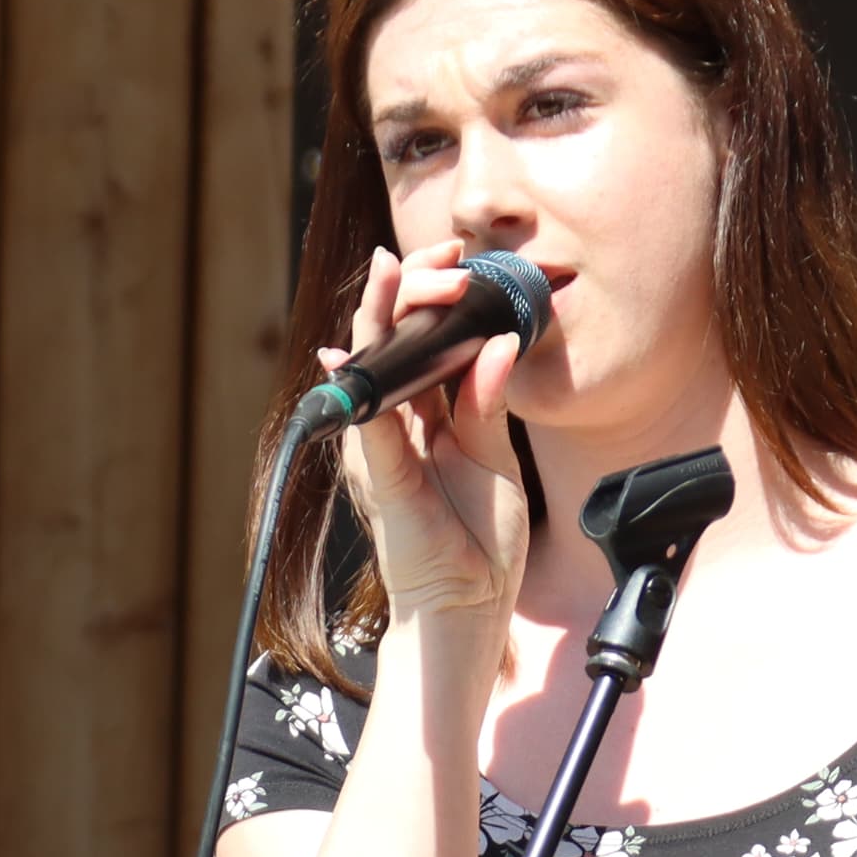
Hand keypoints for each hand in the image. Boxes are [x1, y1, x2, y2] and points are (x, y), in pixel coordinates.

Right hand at [323, 241, 530, 647]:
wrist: (467, 606)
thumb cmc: (478, 540)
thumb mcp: (495, 460)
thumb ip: (487, 404)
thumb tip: (495, 342)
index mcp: (426, 417)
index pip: (420, 342)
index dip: (432, 295)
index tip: (458, 256)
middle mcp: (395, 424)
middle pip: (390, 341)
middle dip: (408, 288)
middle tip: (438, 250)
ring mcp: (379, 447)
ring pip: (370, 366)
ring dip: (382, 314)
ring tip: (395, 268)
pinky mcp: (377, 477)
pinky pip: (369, 422)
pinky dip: (366, 382)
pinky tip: (361, 345)